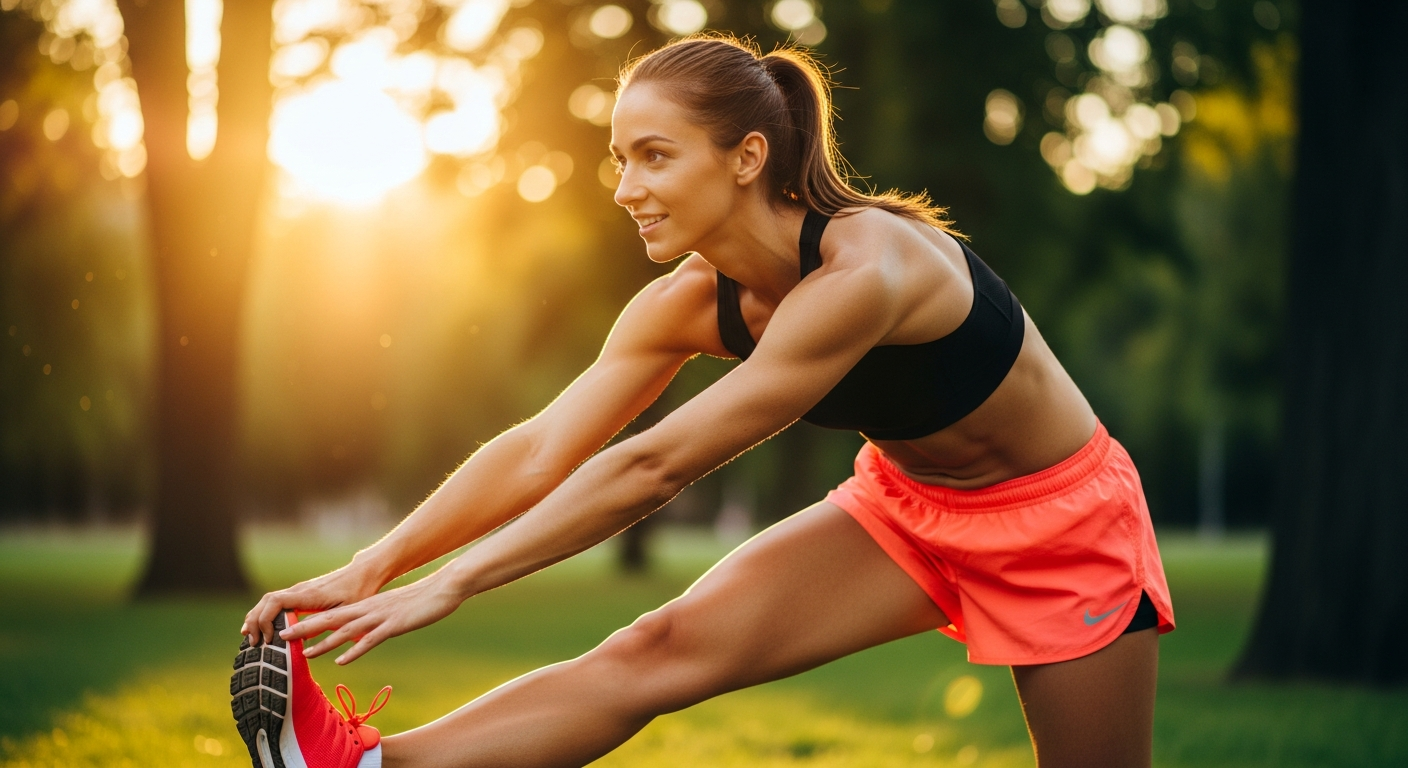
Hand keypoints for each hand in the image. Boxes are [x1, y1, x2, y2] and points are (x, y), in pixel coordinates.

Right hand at [241, 561, 384, 646]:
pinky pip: (276, 601)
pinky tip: (261, 627)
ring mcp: (299, 590)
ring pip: (268, 600)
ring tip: (250, 637)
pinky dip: (265, 613)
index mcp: (309, 595)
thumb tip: (300, 639)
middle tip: (253, 642)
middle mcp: (300, 590)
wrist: (363, 573)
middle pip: (266, 601)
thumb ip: (323, 624)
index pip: (276, 602)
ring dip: (257, 617)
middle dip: (255, 621)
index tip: (269, 638)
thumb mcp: (345, 611)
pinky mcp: (300, 593)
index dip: (266, 620)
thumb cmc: (358, 592)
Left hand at [279, 573, 464, 664]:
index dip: (309, 621)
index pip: (332, 613)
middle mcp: (368, 609)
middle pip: (330, 619)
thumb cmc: (421, 599)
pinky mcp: (394, 625)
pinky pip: (370, 639)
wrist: (444, 587)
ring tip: (303, 653)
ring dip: (323, 642)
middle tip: (280, 636)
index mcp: (366, 606)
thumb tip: (366, 627)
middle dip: (304, 628)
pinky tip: (341, 661)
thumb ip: (378, 616)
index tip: (289, 628)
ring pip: (345, 630)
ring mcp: (380, 617)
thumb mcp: (394, 608)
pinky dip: (354, 650)